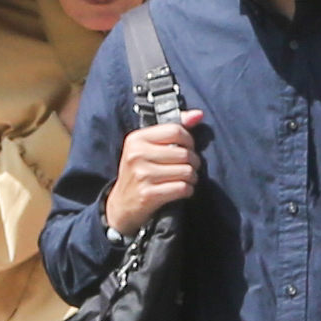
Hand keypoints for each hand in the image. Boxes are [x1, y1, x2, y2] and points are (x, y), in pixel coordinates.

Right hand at [103, 113, 203, 236]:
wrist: (121, 206)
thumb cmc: (139, 173)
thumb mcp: (148, 148)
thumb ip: (172, 129)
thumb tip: (198, 114)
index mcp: (136, 139)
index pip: (175, 130)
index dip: (189, 140)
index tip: (187, 148)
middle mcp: (137, 155)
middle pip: (184, 153)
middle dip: (194, 162)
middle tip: (189, 167)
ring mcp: (142, 175)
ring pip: (187, 171)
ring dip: (192, 178)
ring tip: (186, 179)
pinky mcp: (149, 194)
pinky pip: (182, 188)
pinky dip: (188, 190)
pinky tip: (182, 190)